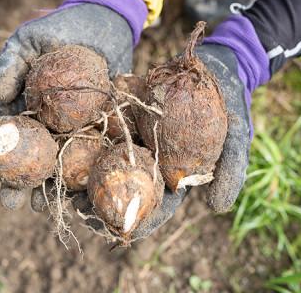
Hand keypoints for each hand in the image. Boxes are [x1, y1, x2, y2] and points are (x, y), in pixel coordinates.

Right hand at [0, 3, 133, 208]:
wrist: (104, 23)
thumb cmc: (62, 28)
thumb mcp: (29, 39)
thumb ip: (10, 63)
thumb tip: (0, 96)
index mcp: (24, 102)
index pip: (1, 126)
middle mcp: (47, 120)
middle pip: (28, 154)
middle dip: (15, 179)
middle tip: (9, 200)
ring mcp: (73, 125)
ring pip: (57, 161)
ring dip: (48, 186)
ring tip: (40, 208)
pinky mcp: (100, 124)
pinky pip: (92, 151)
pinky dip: (85, 173)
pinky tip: (82, 193)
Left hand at [68, 44, 248, 239]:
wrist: (213, 66)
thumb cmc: (229, 102)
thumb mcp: (237, 136)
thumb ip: (230, 170)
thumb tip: (217, 208)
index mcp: (175, 171)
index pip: (158, 205)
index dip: (141, 220)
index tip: (121, 233)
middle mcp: (151, 157)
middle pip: (126, 187)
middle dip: (103, 204)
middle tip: (80, 212)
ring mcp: (136, 135)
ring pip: (109, 160)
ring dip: (86, 175)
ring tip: (63, 187)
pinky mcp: (125, 113)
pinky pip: (105, 126)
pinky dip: (87, 136)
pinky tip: (66, 144)